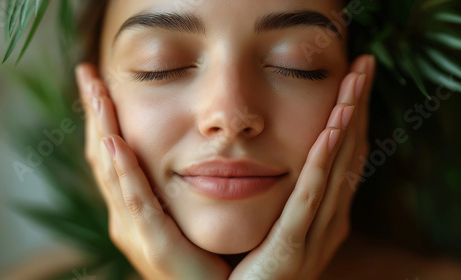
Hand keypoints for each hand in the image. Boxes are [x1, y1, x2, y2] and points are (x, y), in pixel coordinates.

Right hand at [75, 64, 230, 279]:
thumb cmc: (209, 254)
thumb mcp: (186, 210)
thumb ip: (176, 182)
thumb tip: (184, 145)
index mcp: (134, 206)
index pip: (111, 152)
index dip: (103, 116)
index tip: (99, 81)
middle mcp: (126, 216)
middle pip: (103, 155)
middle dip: (95, 113)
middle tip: (87, 72)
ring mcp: (136, 230)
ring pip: (112, 172)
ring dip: (103, 129)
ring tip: (97, 91)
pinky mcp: (155, 244)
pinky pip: (136, 201)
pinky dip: (124, 171)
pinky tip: (115, 141)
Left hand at [229, 54, 375, 279]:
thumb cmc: (250, 267)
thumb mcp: (272, 221)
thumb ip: (281, 192)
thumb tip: (277, 155)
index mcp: (322, 213)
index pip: (342, 153)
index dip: (351, 114)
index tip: (353, 76)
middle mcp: (326, 221)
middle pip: (347, 154)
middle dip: (356, 107)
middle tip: (364, 65)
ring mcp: (313, 236)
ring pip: (335, 170)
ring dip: (346, 125)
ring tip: (353, 85)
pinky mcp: (290, 248)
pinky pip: (309, 199)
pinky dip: (322, 164)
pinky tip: (331, 131)